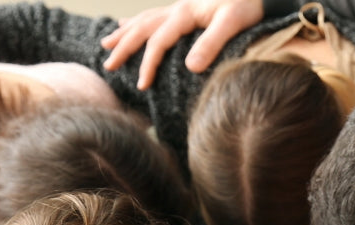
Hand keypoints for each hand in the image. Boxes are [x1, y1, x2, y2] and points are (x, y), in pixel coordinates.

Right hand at [99, 0, 261, 88]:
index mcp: (185, 13)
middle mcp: (178, 8)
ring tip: (106, 43)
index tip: (142, 85)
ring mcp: (180, 8)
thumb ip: (212, 43)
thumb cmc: (248, 6)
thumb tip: (190, 67)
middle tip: (108, 65)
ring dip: (125, 33)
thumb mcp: (233, 23)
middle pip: (143, 28)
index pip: (159, 41)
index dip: (148, 63)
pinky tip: (127, 24)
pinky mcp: (185, 11)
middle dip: (124, 47)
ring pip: (144, 20)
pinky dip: (138, 22)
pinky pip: (153, 16)